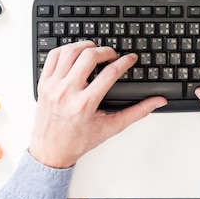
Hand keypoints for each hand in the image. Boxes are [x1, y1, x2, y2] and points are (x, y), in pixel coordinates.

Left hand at [29, 41, 166, 167]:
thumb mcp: (111, 127)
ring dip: (86, 46)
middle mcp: (67, 92)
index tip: (130, 58)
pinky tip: (76, 54)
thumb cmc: (79, 141)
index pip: (110, 73)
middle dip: (106, 51)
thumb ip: (137, 112)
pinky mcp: (43, 83)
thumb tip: (156, 102)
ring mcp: (52, 86)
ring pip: (70, 51)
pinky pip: (53, 56)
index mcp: (85, 104)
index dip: (124, 61)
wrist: (50, 151)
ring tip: (95, 51)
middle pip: (89, 56)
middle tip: (113, 55)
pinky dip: (66, 49)